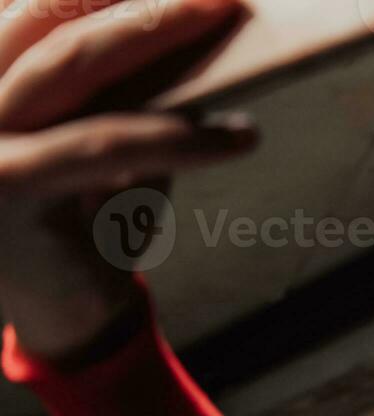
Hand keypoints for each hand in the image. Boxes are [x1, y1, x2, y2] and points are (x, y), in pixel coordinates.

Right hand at [0, 0, 256, 356]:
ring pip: (71, 64)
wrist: (67, 316)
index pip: (23, 7)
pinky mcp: (6, 185)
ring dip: (156, 32)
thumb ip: (118, 80)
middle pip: (41, 18)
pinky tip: (240, 133)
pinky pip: (108, 142)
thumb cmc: (89, 215)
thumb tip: (183, 10)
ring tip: (228, 16)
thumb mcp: (99, 133)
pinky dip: (181, 135)